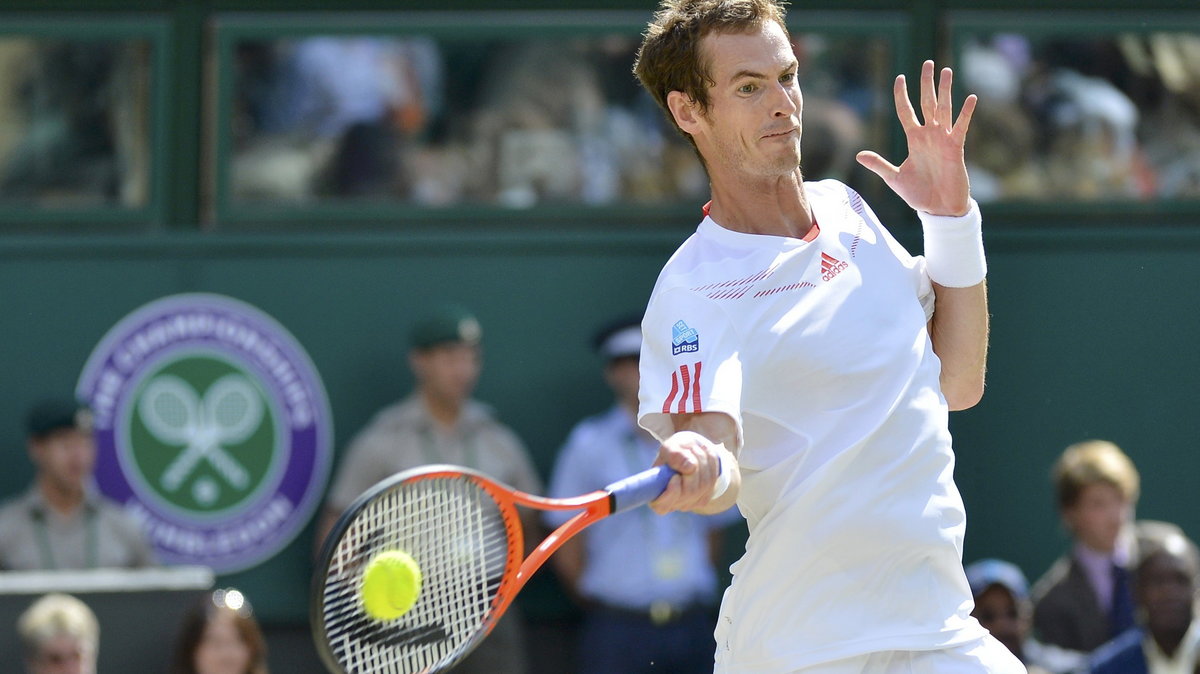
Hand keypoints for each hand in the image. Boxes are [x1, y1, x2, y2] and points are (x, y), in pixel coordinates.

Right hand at [649, 431, 722, 513]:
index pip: (661, 506)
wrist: (689, 452)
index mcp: (655, 494)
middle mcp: (672, 504)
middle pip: (689, 492)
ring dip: (702, 463)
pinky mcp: (704, 499)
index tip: (675, 476)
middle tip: (689, 453)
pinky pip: (712, 482)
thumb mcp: (670, 447)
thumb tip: (689, 467)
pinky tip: (704, 458)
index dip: (671, 493)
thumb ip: (674, 455)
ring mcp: (689, 504)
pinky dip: (711, 466)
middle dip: (693, 469)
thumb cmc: (675, 452)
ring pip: (704, 485)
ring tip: (696, 451)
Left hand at [856, 60, 976, 216]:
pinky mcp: (955, 148)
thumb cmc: (918, 194)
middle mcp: (929, 135)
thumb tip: (858, 155)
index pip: (906, 112)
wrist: (938, 209)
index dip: (902, 96)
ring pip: (944, 109)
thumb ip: (879, 164)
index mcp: (914, 140)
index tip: (900, 78)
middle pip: (926, 103)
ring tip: (946, 70)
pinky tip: (971, 97)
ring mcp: (943, 139)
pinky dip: (965, 113)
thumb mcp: (894, 178)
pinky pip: (960, 127)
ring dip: (945, 90)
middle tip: (928, 63)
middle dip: (926, 83)